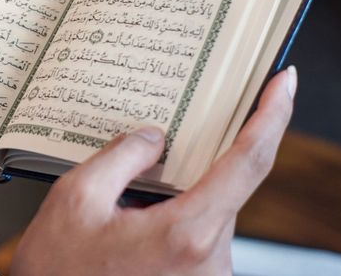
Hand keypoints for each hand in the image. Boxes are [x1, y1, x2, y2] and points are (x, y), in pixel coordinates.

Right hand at [12, 67, 296, 275]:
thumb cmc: (57, 271)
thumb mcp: (75, 199)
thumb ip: (121, 156)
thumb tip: (153, 137)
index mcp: (185, 234)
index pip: (248, 163)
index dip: (271, 117)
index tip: (283, 83)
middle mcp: (209, 262)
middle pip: (224, 188)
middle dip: (199, 159)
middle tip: (167, 139)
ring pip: (210, 212)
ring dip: (181, 195)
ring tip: (130, 201)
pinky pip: (200, 235)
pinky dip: (178, 216)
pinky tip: (139, 218)